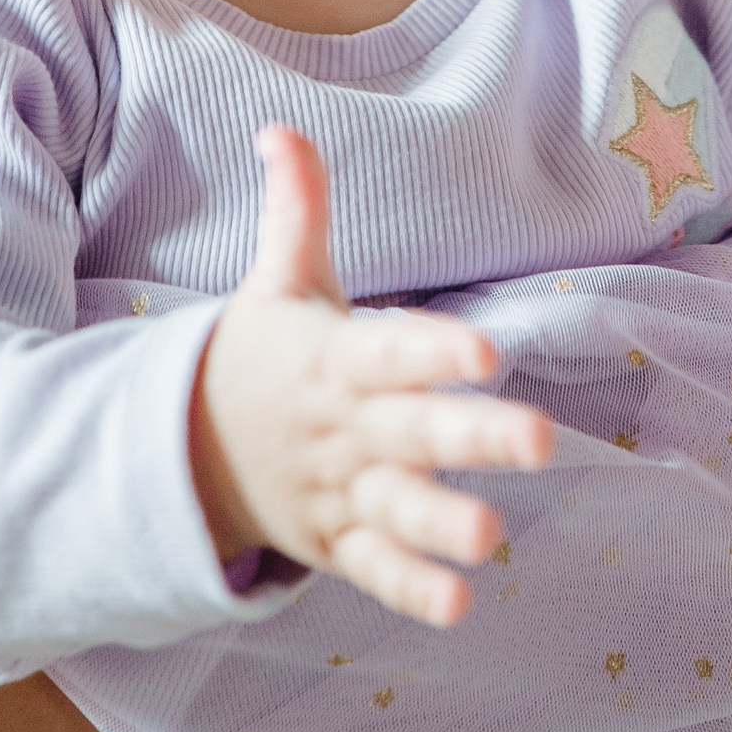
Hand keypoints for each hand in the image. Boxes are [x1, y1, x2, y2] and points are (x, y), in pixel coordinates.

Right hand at [191, 126, 554, 628]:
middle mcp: (344, 428)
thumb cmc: (262, 352)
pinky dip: (410, 590)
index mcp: (335, 359)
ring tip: (494, 537)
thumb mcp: (277, 280)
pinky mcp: (336, 543)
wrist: (188, 447)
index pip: (390, 350)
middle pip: (412, 433)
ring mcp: (339, 491)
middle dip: (472, 438)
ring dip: (442, 525)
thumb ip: (296, 208)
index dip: (436, 350)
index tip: (490, 349)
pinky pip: (373, 571)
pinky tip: (458, 604)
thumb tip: (281, 127)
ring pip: (396, 510)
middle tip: (543, 441)